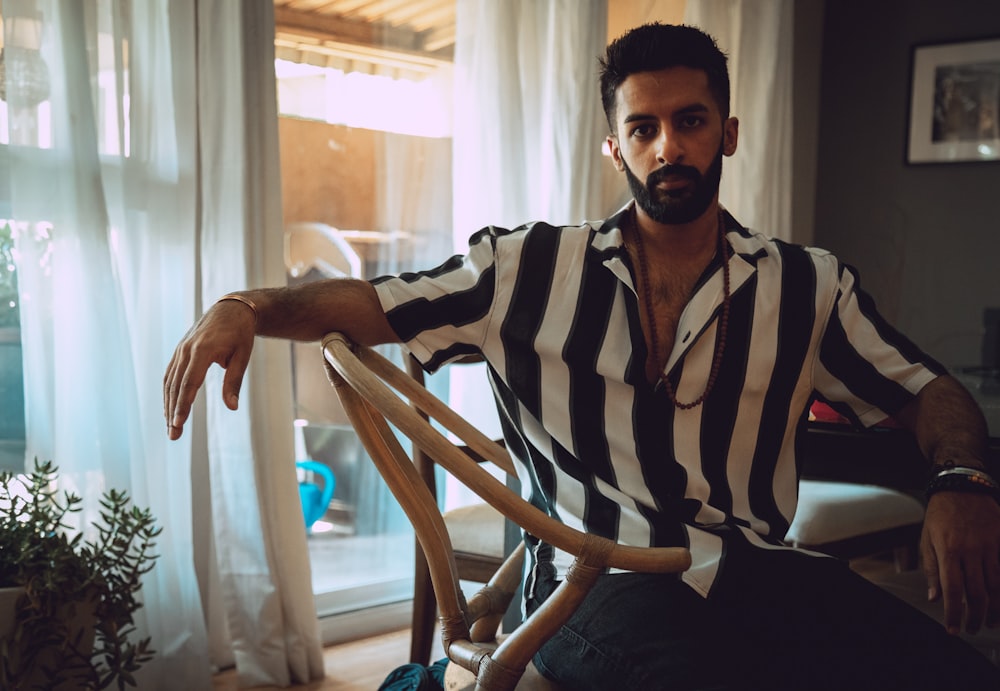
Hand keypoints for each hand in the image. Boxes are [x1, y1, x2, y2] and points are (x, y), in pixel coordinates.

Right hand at [163, 299, 256, 439]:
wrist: (231, 309)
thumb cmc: (240, 333)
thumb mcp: (243, 356)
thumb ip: (234, 381)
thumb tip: (232, 408)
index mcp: (203, 350)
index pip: (189, 383)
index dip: (183, 405)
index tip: (178, 424)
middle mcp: (187, 350)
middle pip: (175, 386)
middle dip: (173, 412)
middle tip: (172, 435)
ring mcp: (180, 350)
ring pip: (169, 382)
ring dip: (168, 405)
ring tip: (170, 427)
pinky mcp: (179, 351)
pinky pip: (170, 375)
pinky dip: (168, 393)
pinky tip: (169, 408)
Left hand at [921, 491, 999, 634]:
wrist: (961, 487)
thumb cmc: (940, 515)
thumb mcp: (926, 539)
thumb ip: (932, 570)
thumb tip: (935, 598)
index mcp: (949, 550)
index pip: (953, 591)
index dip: (954, 614)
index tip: (953, 629)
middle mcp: (971, 550)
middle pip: (978, 593)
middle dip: (975, 616)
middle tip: (972, 628)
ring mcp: (990, 545)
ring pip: (996, 586)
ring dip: (994, 609)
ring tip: (989, 621)